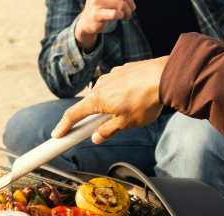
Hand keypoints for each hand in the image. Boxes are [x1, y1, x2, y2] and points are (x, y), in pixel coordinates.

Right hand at [52, 56, 168, 143]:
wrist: (166, 77)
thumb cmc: (145, 101)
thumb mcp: (126, 123)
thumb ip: (108, 131)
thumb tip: (96, 137)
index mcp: (97, 100)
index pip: (73, 115)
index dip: (64, 126)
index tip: (57, 135)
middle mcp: (100, 85)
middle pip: (89, 105)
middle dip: (92, 117)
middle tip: (97, 129)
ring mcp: (112, 75)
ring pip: (104, 94)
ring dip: (109, 105)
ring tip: (128, 113)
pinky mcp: (124, 70)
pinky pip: (116, 85)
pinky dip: (120, 94)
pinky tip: (134, 99)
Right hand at [75, 0, 135, 50]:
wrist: (86, 22)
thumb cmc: (101, 8)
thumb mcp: (108, 0)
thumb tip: (130, 0)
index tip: (131, 4)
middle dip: (129, 5)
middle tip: (131, 10)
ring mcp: (96, 3)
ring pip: (120, 4)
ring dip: (127, 12)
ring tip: (127, 16)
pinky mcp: (97, 15)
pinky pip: (115, 14)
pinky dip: (121, 15)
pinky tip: (121, 17)